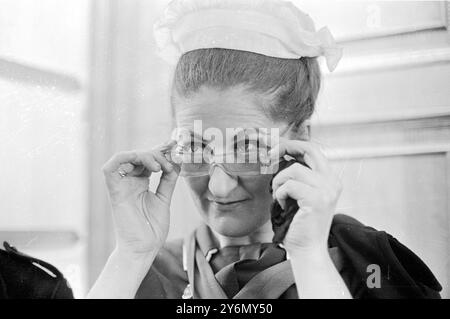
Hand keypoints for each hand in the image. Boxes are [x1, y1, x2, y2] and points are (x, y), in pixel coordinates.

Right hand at [102, 141, 178, 258]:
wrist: (144, 249)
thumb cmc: (152, 229)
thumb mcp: (164, 199)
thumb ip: (168, 181)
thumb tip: (176, 162)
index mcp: (141, 183)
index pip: (148, 160)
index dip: (160, 150)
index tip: (174, 145)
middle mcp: (129, 182)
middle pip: (139, 156)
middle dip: (156, 152)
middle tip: (171, 158)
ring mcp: (121, 185)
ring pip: (127, 157)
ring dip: (145, 155)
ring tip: (160, 166)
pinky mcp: (115, 191)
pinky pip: (110, 168)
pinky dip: (125, 157)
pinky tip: (146, 163)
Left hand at [270, 140, 342, 253]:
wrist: (307, 250)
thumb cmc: (299, 224)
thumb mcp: (300, 194)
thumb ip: (297, 176)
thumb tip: (280, 154)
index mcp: (330, 179)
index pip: (314, 150)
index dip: (293, 145)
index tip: (277, 149)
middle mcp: (332, 182)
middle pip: (310, 149)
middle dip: (286, 147)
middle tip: (270, 156)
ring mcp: (327, 190)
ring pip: (294, 169)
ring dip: (279, 182)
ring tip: (279, 197)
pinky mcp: (317, 200)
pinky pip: (289, 185)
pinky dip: (280, 194)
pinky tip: (282, 205)